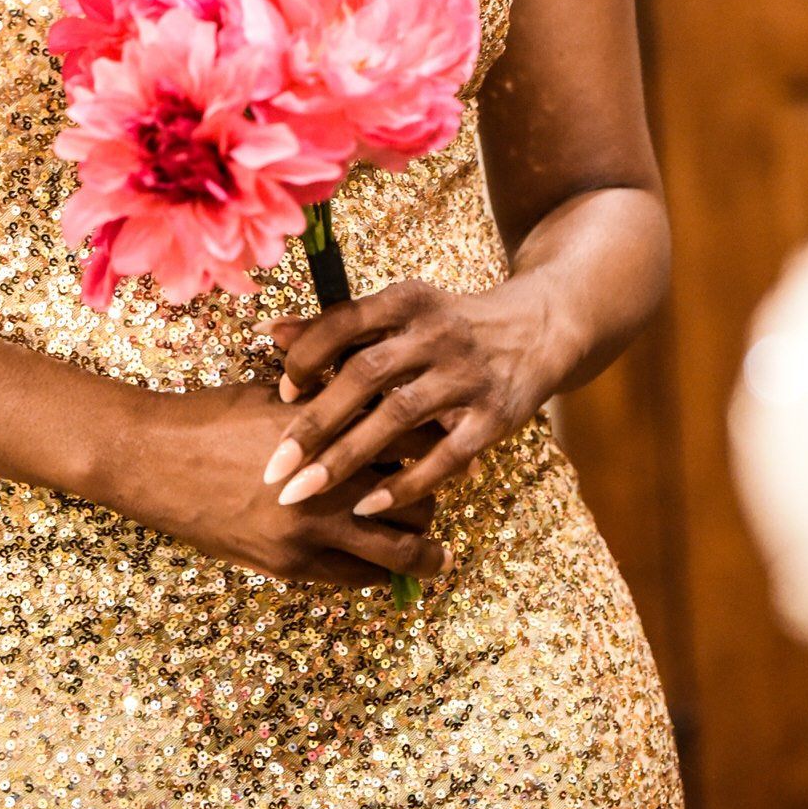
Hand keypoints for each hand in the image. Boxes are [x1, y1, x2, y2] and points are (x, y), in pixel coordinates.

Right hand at [133, 379, 452, 590]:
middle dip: (435, 495)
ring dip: (422, 549)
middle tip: (444, 495)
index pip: (413, 437)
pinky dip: (378, 572)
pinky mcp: (291, 563)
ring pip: (398, 548)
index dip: (440, 440)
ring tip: (436, 551)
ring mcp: (312, 527)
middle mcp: (330, 479)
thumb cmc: (213, 415)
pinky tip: (384, 566)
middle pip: (418, 494)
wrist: (154, 460)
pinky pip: (356, 578)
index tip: (454, 441)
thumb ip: (329, 394)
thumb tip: (375, 389)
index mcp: (332, 427)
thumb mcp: (276, 392)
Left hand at [256, 274, 555, 515]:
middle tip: (273, 468)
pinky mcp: (494, 415)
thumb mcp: (398, 313)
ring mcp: (467, 375)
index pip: (345, 324)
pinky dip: (404, 484)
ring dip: (347, 458)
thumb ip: (337, 326)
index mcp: (406, 301)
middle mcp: (436, 332)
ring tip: (303, 492)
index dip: (308, 357)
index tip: (281, 393)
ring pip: (398, 416)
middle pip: (365, 376)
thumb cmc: (446, 326)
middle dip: (314, 423)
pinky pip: (444, 455)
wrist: (536, 329)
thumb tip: (270, 331)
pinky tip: (366, 507)